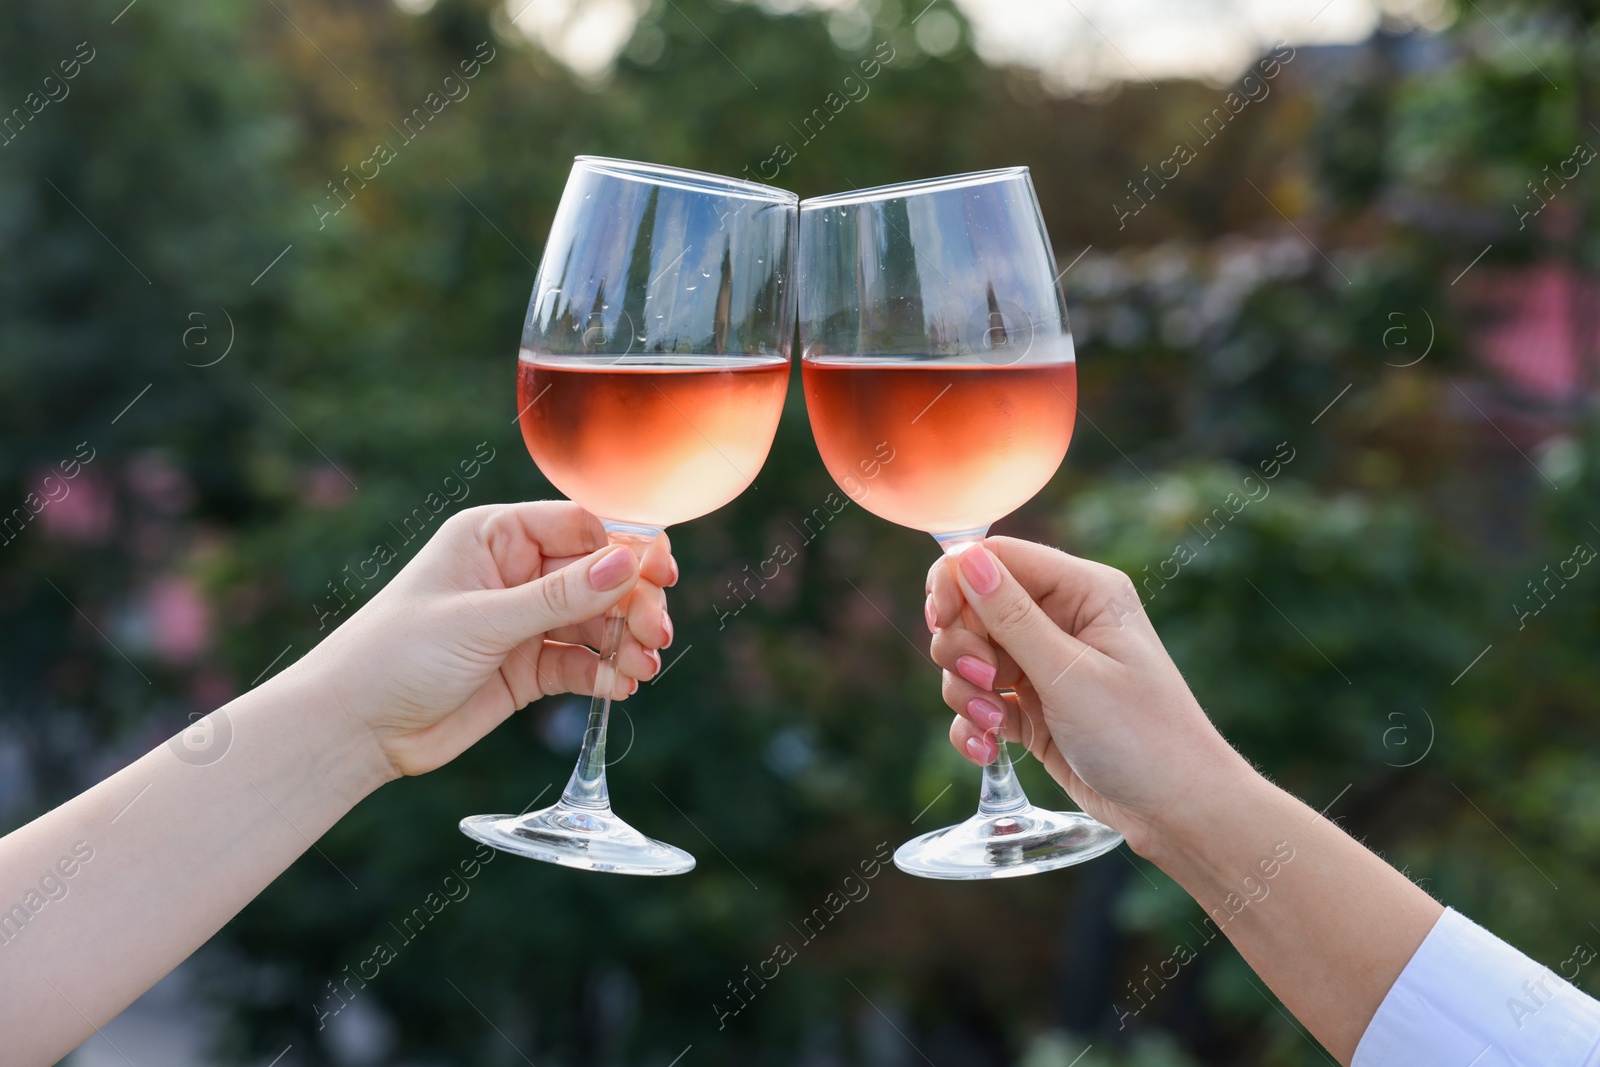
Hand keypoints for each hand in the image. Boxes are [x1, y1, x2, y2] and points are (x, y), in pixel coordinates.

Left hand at [289, 502, 675, 780]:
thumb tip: (628, 564)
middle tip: (655, 633)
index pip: (580, 527)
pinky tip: (624, 686)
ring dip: (625, 642)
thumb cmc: (396, 656)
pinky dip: (605, 672)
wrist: (354, 730)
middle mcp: (514, 573)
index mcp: (495, 537)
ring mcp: (521, 621)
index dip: (625, 548)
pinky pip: (580, 662)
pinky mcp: (526, 667)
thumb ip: (559, 596)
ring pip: (595, 621)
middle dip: (631, 602)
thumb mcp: (482, 620)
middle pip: (597, 576)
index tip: (660, 575)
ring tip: (645, 667)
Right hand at [926, 536, 1250, 856]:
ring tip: (993, 725)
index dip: (957, 582)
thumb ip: (1011, 616)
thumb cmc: (1142, 736)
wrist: (1176, 811)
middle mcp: (1061, 619)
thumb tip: (966, 557)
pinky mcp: (1032, 707)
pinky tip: (988, 749)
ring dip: (966, 691)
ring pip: (968, 657)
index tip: (939, 621)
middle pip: (972, 607)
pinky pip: (978, 700)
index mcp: (1083, 590)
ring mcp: (1044, 664)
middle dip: (962, 649)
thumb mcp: (1070, 674)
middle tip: (986, 682)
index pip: (996, 557)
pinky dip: (972, 724)